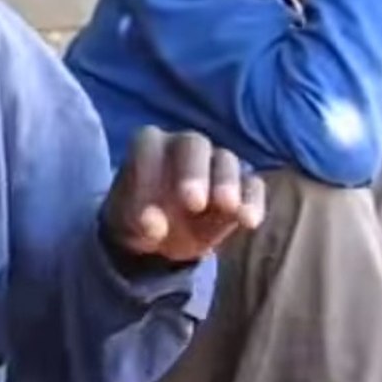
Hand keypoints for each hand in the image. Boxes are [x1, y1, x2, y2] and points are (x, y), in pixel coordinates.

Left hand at [103, 128, 264, 264]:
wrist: (163, 237)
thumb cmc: (139, 221)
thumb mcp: (129, 226)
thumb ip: (140, 223)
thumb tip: (154, 225)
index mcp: (149, 146)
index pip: (149, 144)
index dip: (148, 172)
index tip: (147, 211)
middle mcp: (183, 145)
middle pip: (194, 144)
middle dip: (194, 172)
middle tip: (194, 203)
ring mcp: (215, 162)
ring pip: (226, 160)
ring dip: (227, 183)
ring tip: (228, 207)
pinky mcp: (240, 185)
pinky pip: (252, 184)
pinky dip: (253, 200)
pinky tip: (249, 221)